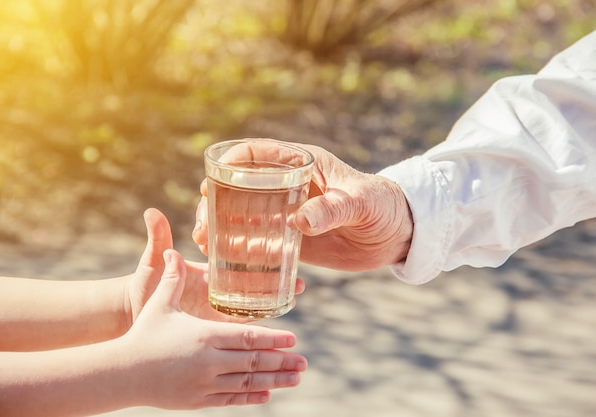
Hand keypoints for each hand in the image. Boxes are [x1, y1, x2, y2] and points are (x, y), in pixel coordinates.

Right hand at [121, 249, 307, 409]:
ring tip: (294, 379)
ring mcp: (205, 383)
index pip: (248, 337)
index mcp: (205, 335)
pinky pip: (231, 399)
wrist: (121, 373)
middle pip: (254, 361)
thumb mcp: (160, 304)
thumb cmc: (143, 334)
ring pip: (247, 383)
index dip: (274, 339)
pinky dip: (250, 397)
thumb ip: (172, 279)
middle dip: (282, 361)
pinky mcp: (198, 400)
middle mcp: (209, 361)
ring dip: (274, 381)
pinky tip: (266, 395)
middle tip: (304, 362)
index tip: (294, 340)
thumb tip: (173, 252)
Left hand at [126, 208, 304, 324]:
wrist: (131, 313)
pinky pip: (235, 336)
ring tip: (292, 307)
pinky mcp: (211, 333)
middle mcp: (218, 293)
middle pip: (253, 289)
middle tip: (300, 285)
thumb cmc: (144, 285)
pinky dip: (251, 338)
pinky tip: (269, 344)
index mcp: (210, 274)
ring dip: (270, 314)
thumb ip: (158, 239)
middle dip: (277, 287)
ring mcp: (216, 314)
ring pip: (249, 314)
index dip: (266, 265)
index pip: (243, 267)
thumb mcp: (153, 263)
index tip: (288, 261)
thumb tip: (152, 211)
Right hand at [193, 141, 413, 270]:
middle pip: (240, 185)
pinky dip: (241, 248)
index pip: (258, 152)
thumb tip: (298, 222)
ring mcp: (287, 212)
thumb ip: (332, 209)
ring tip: (204, 241)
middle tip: (203, 222)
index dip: (230, 161)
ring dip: (221, 225)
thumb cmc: (383, 206)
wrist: (397, 234)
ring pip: (243, 213)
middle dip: (216, 200)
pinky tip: (225, 260)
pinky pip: (260, 240)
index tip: (212, 179)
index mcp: (302, 163)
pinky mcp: (292, 238)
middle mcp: (288, 185)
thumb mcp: (361, 203)